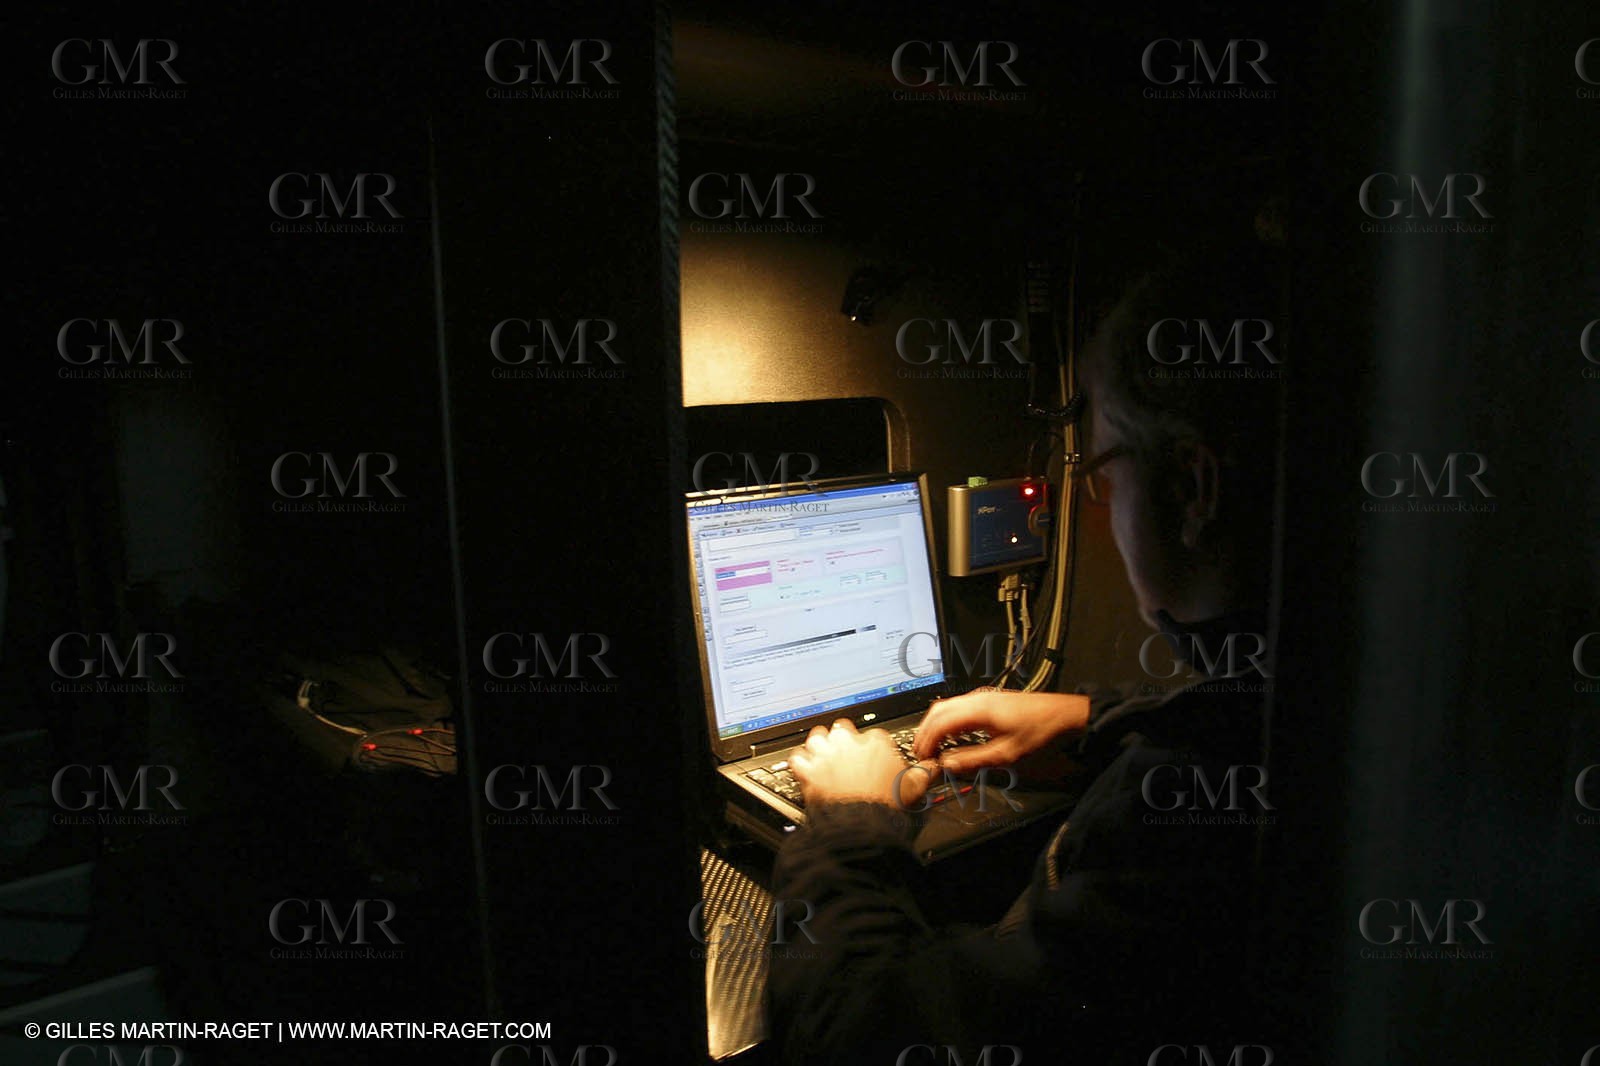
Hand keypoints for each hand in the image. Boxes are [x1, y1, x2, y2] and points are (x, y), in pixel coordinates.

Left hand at [790, 719, 935, 808]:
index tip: (873, 760)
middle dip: (844, 740)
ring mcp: (827, 755)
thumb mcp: (916, 789)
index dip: (872, 749)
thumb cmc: (888, 808)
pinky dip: (800, 762)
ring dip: (820, 746)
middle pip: (843, 729)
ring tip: (824, 757)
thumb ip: (926, 773)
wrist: (862, 828)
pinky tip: (806, 769)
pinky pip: (797, 757)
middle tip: (848, 757)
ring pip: (818, 737)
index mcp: (876, 743)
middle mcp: (850, 744)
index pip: (873, 735)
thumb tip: (934, 768)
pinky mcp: (809, 771)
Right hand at [913, 689, 1090, 774]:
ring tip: (932, 747)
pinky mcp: (990, 700)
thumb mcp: (1007, 754)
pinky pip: (959, 707)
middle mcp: (977, 698)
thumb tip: (947, 766)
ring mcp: (983, 696)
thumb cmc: (1041, 733)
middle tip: (921, 754)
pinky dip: (947, 722)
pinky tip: (951, 736)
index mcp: (978, 709)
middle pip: (938, 711)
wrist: (1067, 716)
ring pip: (947, 707)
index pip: (939, 722)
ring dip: (935, 726)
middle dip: (925, 732)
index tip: (922, 759)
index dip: (926, 741)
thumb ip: (974, 761)